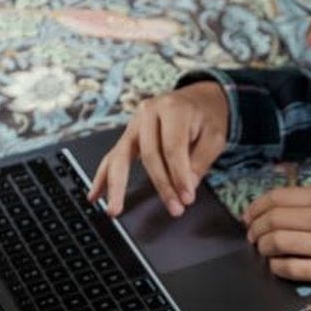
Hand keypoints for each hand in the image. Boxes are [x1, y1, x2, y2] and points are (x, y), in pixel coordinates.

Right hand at [87, 81, 228, 216]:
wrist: (197, 100)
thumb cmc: (206, 118)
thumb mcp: (214, 136)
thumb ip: (200, 161)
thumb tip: (185, 187)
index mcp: (172, 108)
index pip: (172, 147)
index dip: (179, 175)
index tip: (187, 198)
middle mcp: (148, 112)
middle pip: (149, 154)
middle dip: (162, 185)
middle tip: (174, 208)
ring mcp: (134, 123)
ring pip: (122, 156)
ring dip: (117, 186)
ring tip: (114, 210)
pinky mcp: (128, 136)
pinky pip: (112, 158)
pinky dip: (103, 178)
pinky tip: (95, 196)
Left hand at [244, 186, 310, 288]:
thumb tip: (275, 210)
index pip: (279, 198)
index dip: (256, 207)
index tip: (249, 217)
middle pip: (273, 220)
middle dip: (255, 229)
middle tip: (252, 236)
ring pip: (277, 243)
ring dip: (262, 248)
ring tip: (263, 251)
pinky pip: (290, 268)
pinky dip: (276, 266)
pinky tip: (277, 265)